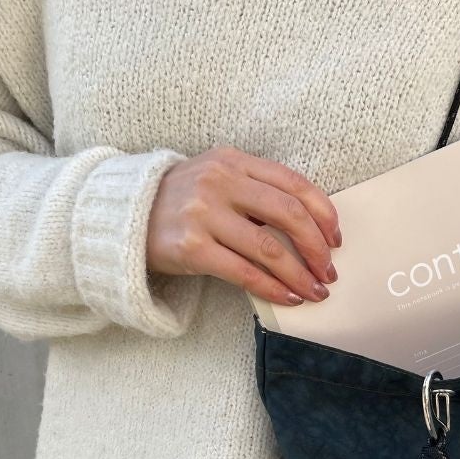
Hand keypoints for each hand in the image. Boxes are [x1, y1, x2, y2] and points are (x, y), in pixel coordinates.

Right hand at [145, 146, 341, 305]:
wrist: (123, 215)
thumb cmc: (183, 202)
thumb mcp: (218, 178)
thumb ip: (258, 190)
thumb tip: (311, 228)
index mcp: (233, 160)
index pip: (294, 184)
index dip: (324, 214)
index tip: (336, 239)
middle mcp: (220, 182)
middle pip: (289, 215)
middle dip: (317, 248)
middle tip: (329, 271)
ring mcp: (203, 214)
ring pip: (269, 249)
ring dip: (301, 275)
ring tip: (316, 291)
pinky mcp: (191, 248)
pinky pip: (244, 273)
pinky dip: (273, 288)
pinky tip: (289, 297)